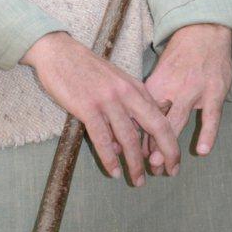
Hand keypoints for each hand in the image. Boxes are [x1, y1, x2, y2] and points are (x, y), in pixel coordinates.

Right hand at [20, 31, 179, 185]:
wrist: (58, 51)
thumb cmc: (84, 67)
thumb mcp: (114, 80)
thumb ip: (126, 105)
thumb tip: (128, 141)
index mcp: (134, 86)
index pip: (160, 117)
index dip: (170, 142)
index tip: (173, 160)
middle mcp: (125, 92)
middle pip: (155, 127)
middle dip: (166, 153)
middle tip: (168, 173)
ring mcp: (107, 100)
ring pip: (129, 138)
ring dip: (135, 163)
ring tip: (138, 180)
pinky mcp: (87, 107)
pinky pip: (103, 138)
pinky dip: (110, 158)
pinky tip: (114, 171)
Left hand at [144, 23, 231, 174]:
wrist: (202, 32)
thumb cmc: (179, 56)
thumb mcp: (159, 73)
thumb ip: (150, 96)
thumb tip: (133, 120)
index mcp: (155, 83)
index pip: (140, 114)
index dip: (136, 135)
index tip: (131, 153)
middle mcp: (171, 88)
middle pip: (156, 121)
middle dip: (150, 146)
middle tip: (146, 167)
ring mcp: (193, 90)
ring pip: (178, 121)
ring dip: (169, 145)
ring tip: (165, 166)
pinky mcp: (214, 92)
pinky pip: (211, 116)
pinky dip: (207, 133)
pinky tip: (202, 150)